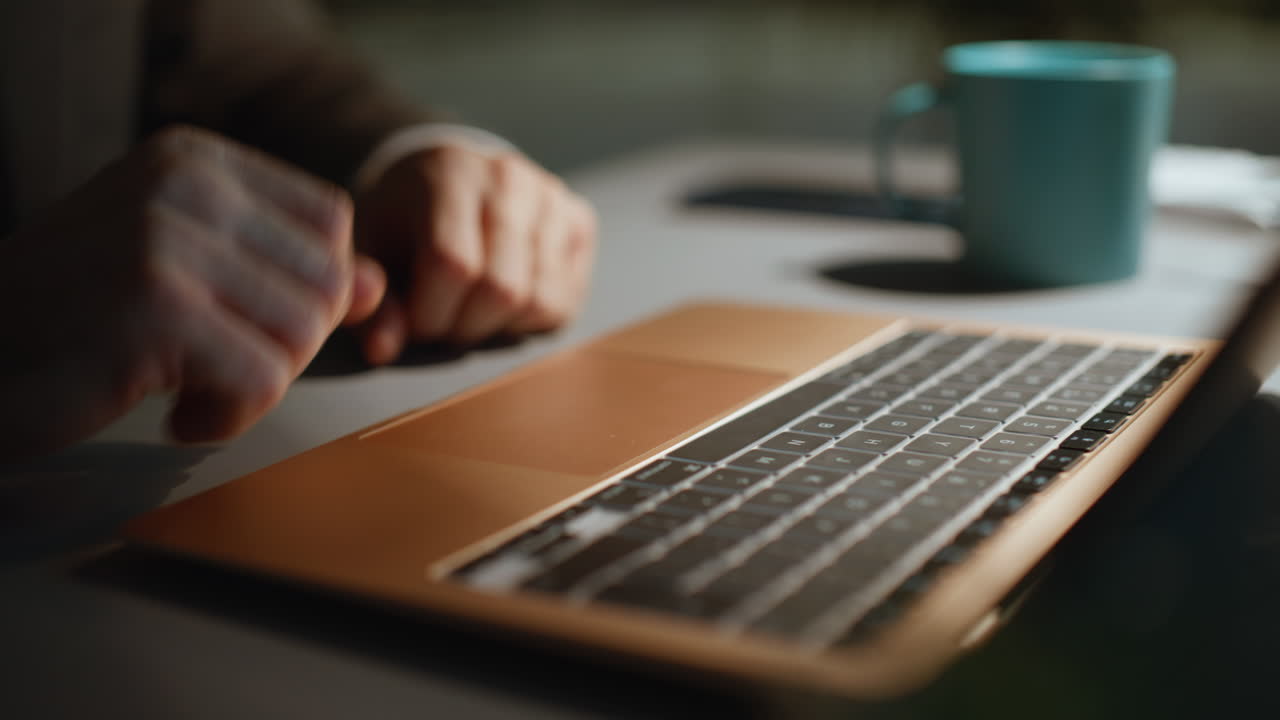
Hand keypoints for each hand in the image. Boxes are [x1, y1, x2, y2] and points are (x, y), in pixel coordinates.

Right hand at [0, 126, 383, 457]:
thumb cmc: (80, 318)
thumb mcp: (186, 268)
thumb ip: (280, 267)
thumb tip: (374, 286)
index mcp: (192, 160)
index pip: (330, 221)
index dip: (311, 287)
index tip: (250, 319)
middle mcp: (182, 186)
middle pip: (328, 280)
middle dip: (289, 344)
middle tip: (219, 365)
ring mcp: (166, 243)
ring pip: (304, 332)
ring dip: (257, 384)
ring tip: (189, 388)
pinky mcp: (156, 311)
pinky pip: (263, 380)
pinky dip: (229, 418)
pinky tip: (175, 415)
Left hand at [353, 143, 595, 363]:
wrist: (445, 174)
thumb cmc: (402, 218)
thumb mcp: (369, 251)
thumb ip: (369, 300)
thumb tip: (382, 349)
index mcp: (449, 175)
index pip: (452, 265)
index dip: (430, 315)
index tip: (413, 322)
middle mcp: (509, 179)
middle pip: (502, 288)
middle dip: (465, 327)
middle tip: (443, 322)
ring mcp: (551, 199)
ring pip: (540, 300)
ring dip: (500, 327)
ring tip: (472, 311)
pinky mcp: (578, 221)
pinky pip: (566, 299)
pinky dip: (532, 319)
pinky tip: (505, 302)